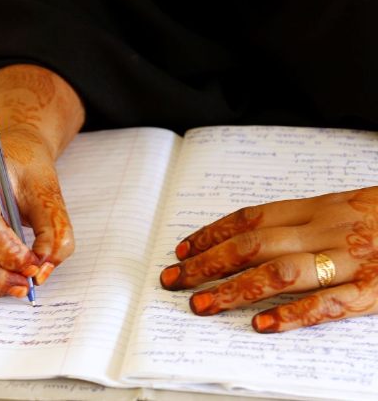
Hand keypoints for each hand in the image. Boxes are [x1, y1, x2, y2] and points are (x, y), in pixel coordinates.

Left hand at [161, 187, 377, 332]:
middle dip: (208, 263)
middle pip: (254, 244)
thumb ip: (298, 220)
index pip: (250, 218)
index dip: (212, 233)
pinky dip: (294, 315)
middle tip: (174, 280)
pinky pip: (330, 304)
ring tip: (202, 305)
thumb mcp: (340, 206)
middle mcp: (326, 230)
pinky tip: (262, 326)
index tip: (183, 249)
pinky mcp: (377, 290)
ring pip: (282, 272)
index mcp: (317, 207)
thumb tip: (244, 237)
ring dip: (236, 290)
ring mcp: (351, 260)